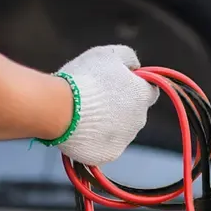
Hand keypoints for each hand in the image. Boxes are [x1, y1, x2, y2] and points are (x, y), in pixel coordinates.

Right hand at [44, 45, 159, 165]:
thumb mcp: (108, 54)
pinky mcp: (108, 155)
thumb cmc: (85, 78)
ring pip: (118, 130)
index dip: (134, 86)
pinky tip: (80, 129)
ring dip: (107, 123)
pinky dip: (95, 139)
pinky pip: (104, 145)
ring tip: (82, 114)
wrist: (60, 109)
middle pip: (133, 113)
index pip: (149, 91)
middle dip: (119, 107)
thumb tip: (136, 66)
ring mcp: (124, 140)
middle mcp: (139, 120)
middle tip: (94, 99)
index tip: (118, 84)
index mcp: (142, 95)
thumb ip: (128, 57)